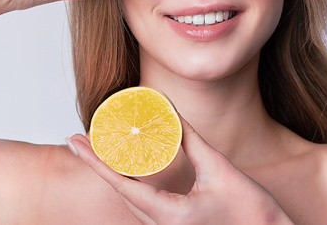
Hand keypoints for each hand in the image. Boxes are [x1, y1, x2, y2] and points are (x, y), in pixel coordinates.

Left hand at [68, 119, 293, 224]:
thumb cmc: (251, 211)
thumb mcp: (219, 169)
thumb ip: (190, 140)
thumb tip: (171, 113)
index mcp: (169, 216)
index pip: (121, 184)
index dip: (95, 161)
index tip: (75, 141)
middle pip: (120, 193)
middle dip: (98, 165)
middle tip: (79, 139)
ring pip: (131, 202)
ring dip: (113, 175)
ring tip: (99, 150)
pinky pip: (146, 206)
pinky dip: (133, 185)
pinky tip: (130, 171)